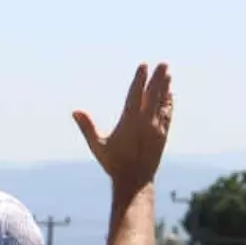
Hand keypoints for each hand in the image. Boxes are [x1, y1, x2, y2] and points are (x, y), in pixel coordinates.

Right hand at [73, 62, 173, 188]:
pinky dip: (168, 103)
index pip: (136, 95)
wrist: (135, 180)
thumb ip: (87, 127)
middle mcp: (146, 122)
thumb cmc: (113, 163)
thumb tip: (75, 112)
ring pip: (162, 103)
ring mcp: (157, 128)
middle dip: (158, 79)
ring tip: (168, 74)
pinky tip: (170, 96)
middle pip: (153, 95)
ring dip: (166, 88)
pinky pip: (167, 115)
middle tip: (163, 64)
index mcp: (130, 122)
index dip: (139, 79)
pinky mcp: (163, 135)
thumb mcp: (97, 145)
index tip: (143, 66)